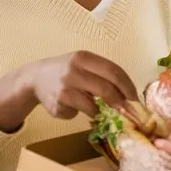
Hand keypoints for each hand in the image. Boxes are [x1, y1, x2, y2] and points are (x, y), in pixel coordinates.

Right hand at [0, 50, 139, 132]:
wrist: (35, 78)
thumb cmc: (67, 72)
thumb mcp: (83, 64)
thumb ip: (102, 75)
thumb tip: (128, 96)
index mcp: (84, 57)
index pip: (113, 71)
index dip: (128, 86)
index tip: (135, 98)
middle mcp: (74, 70)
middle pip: (106, 89)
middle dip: (120, 103)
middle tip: (127, 111)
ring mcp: (65, 88)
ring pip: (94, 106)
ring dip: (99, 111)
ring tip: (93, 106)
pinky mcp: (58, 104)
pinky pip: (79, 113)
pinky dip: (81, 113)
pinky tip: (72, 105)